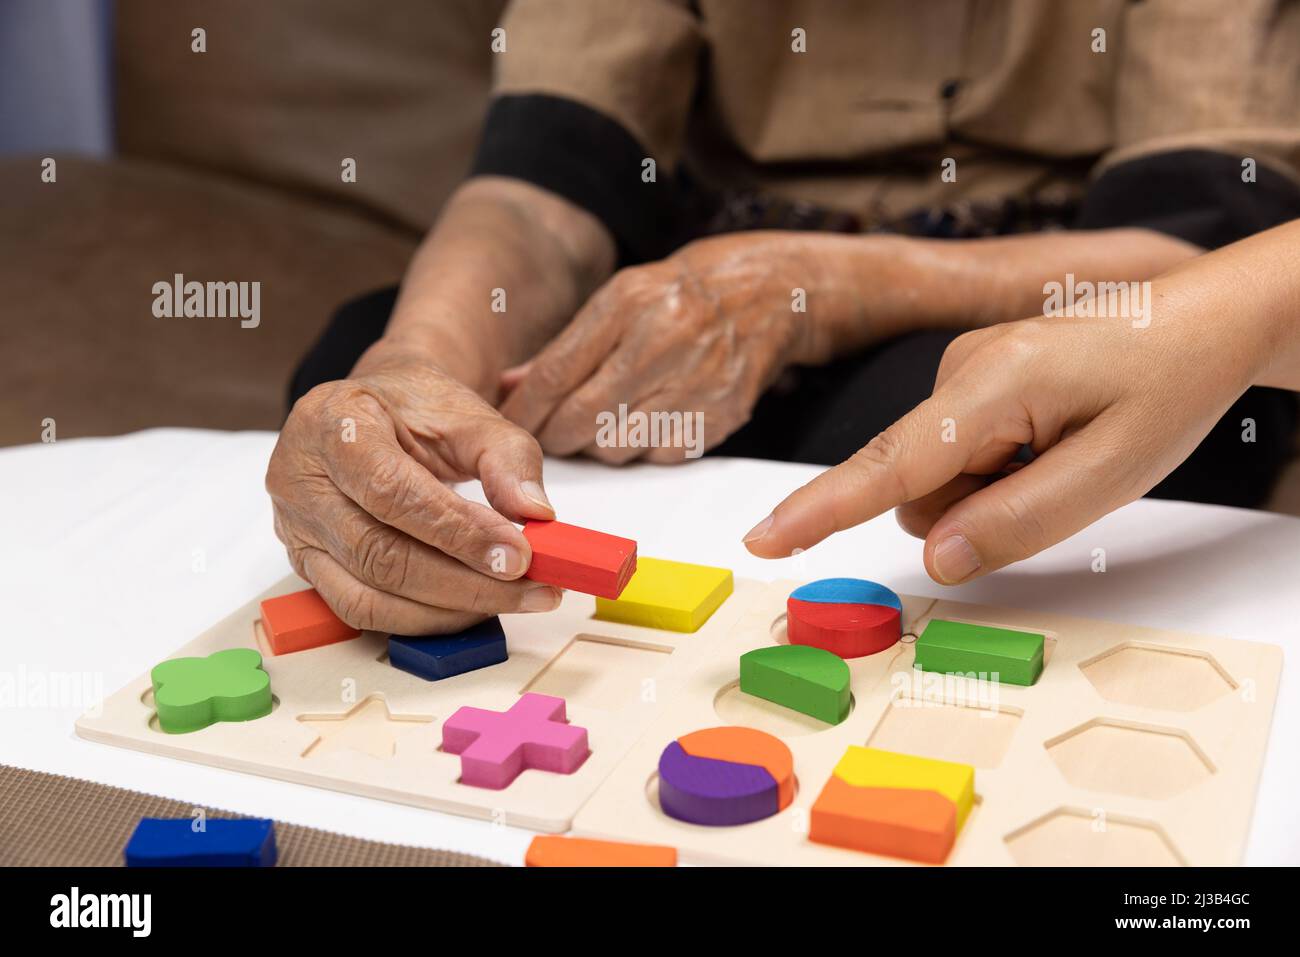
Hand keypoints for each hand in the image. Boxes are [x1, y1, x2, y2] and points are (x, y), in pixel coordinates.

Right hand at [266, 344, 561, 634]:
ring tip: (511, 599)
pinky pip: (362, 610)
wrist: (375, 409)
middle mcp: (300, 480)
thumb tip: (535, 513)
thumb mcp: (467, 411)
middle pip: (380, 556)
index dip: (458, 533)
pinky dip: (422, 619)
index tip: (518, 556)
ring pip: (369, 596)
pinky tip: (469, 607)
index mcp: (332, 424)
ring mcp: (297, 528)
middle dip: (465, 583)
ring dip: (448, 611)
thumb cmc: (414, 407)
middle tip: (532, 588)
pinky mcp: (309, 564)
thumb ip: (506, 456)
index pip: (393, 493)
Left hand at [499, 234, 836, 462]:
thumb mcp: (621, 296)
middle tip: (549, 435)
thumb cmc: (686, 291)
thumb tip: (510, 387)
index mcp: (629, 303)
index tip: (509, 422)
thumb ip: (565, 346)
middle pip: (583, 417)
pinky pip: (658, 456)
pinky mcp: (721, 417)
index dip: (526, 408)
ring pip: (616, 446)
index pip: (557, 373)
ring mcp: (696, 383)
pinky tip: (643, 424)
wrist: (773, 293)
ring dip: (596, 445)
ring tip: (599, 425)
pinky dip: (640, 449)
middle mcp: (662, 342)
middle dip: (555, 435)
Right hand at [742, 310, 1261, 582]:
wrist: (1209, 317)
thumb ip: (1017, 523)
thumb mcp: (1112, 474)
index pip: (889, 465)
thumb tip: (936, 560)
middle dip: (976, 510)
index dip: (823, 510)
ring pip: (938, 478)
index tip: (762, 538)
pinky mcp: (972, 380)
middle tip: (1062, 478)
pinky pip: (958, 454)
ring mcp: (963, 370)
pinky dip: (999, 466)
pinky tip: (1051, 437)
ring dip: (992, 489)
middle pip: (920, 488)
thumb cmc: (1170, 384)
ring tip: (1061, 451)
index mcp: (991, 384)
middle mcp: (959, 369)